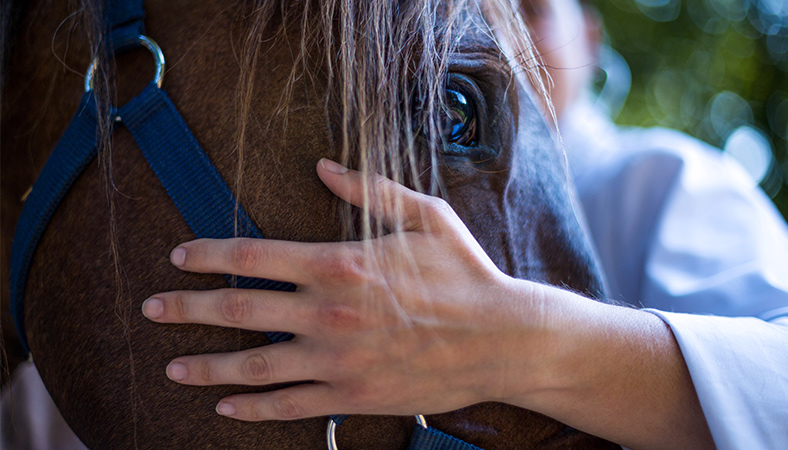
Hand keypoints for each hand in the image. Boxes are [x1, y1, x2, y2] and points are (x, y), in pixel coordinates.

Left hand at [142, 158, 544, 421]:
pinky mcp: (353, 394)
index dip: (209, 254)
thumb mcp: (425, 216)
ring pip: (254, 365)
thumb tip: (322, 167)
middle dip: (188, 308)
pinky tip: (227, 406)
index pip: (255, 254)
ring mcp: (337, 359)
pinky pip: (291, 405)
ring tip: (173, 367)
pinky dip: (253, 407)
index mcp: (340, 263)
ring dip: (207, 367)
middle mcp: (328, 312)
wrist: (502, 340)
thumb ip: (369, 190)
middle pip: (240, 309)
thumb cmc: (466, 274)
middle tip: (152, 308)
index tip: (179, 256)